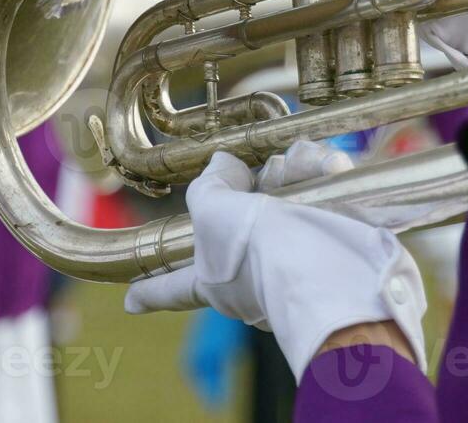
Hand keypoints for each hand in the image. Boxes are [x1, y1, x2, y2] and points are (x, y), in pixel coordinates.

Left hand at [124, 142, 427, 378]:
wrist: (330, 262)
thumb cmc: (260, 250)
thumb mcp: (213, 214)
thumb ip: (208, 187)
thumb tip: (223, 165)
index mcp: (217, 279)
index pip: (176, 284)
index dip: (153, 290)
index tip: (131, 302)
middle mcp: (255, 270)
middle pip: (246, 209)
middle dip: (260, 181)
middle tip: (269, 175)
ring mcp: (297, 253)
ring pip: (285, 190)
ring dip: (295, 170)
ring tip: (306, 170)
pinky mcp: (336, 234)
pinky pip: (322, 190)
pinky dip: (324, 172)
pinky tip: (331, 169)